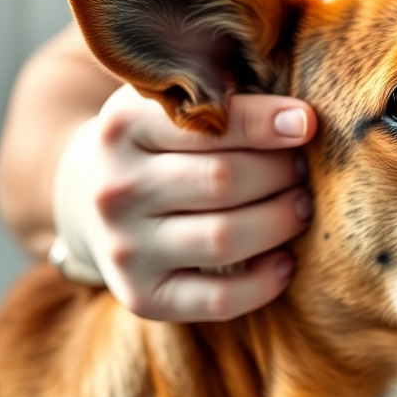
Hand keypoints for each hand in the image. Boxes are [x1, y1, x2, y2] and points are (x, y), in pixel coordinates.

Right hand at [51, 85, 316, 320]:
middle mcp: (116, 187)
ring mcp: (125, 247)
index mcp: (123, 125)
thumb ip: (225, 97)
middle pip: (224, 180)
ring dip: (280, 221)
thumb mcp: (173, 104)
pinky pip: (217, 299)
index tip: (307, 123)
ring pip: (226, 238)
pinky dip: (264, 283)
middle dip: (281, 174)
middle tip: (303, 170)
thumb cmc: (161, 142)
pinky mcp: (142, 296)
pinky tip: (285, 261)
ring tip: (300, 205)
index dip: (264, 123)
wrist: (89, 197)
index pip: (207, 122)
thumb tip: (301, 118)